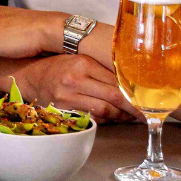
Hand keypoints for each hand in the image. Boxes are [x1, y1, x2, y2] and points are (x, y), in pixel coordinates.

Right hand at [13, 55, 136, 121]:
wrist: (31, 76)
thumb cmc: (59, 67)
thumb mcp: (81, 60)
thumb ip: (104, 71)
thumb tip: (133, 85)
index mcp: (82, 63)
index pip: (117, 80)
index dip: (136, 92)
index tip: (149, 99)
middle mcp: (74, 79)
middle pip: (114, 97)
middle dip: (134, 107)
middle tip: (148, 113)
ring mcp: (67, 97)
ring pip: (104, 111)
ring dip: (121, 116)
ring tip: (131, 116)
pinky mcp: (62, 111)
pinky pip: (91, 118)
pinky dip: (105, 120)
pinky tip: (113, 118)